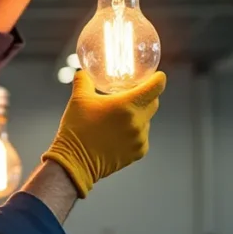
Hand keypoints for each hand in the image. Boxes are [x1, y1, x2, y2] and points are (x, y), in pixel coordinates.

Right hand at [42, 70, 165, 197]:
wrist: (74, 161)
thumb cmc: (77, 129)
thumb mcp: (78, 99)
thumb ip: (83, 81)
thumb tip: (83, 72)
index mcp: (127, 105)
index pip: (156, 87)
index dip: (158, 79)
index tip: (156, 76)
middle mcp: (138, 122)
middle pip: (154, 103)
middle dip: (146, 97)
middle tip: (132, 95)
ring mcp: (140, 139)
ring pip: (146, 120)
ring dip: (137, 116)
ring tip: (117, 119)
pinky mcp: (138, 152)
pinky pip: (142, 137)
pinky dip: (134, 133)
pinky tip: (117, 134)